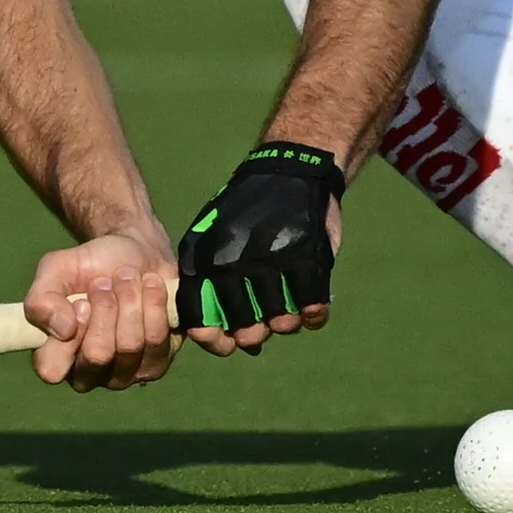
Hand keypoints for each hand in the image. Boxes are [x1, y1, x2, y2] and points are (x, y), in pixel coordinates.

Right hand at [23, 231, 177, 390]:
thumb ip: (41, 299)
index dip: (69, 335)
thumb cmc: (89, 267)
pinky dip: (153, 303)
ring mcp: (124, 374)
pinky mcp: (156, 364)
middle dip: (105, 307)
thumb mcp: (55, 270)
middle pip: (98, 354)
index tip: (81, 301)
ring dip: (129, 300)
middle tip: (105, 282)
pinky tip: (148, 286)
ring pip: (130, 345)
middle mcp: (88, 373)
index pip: (52, 369)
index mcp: (55, 356)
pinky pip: (157, 339)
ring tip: (126, 277)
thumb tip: (62, 329)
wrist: (135, 255)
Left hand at [177, 144, 342, 356]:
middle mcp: (238, 261)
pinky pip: (312, 307)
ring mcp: (275, 261)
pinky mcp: (309, 259)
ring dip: (286, 322)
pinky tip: (309, 308)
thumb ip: (205, 275)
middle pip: (245, 326)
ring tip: (287, 310)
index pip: (199, 312)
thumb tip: (203, 330)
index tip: (226, 342)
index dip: (211, 338)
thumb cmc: (247, 211)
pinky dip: (313, 314)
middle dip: (252, 334)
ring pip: (281, 321)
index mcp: (209, 256)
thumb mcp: (212, 232)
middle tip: (259, 327)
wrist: (291, 170)